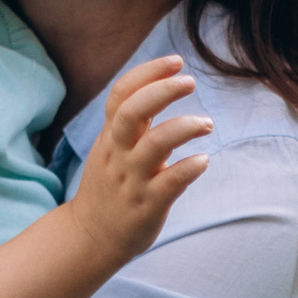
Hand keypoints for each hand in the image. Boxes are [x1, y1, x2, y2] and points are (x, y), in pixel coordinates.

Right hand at [63, 58, 210, 265]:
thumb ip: (131, 120)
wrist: (90, 237)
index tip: (175, 61)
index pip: (122, 94)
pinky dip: (189, 167)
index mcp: (111, 136)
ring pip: (154, 145)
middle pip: (132, 112)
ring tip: (207, 124)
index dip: (148, 73)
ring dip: (183, 127)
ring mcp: (132, 180)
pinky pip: (170, 182)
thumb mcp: (111, 148)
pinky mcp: (147, 205)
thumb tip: (159, 84)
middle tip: (189, 81)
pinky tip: (203, 160)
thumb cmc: (109, 186)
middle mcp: (119, 154)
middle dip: (161, 91)